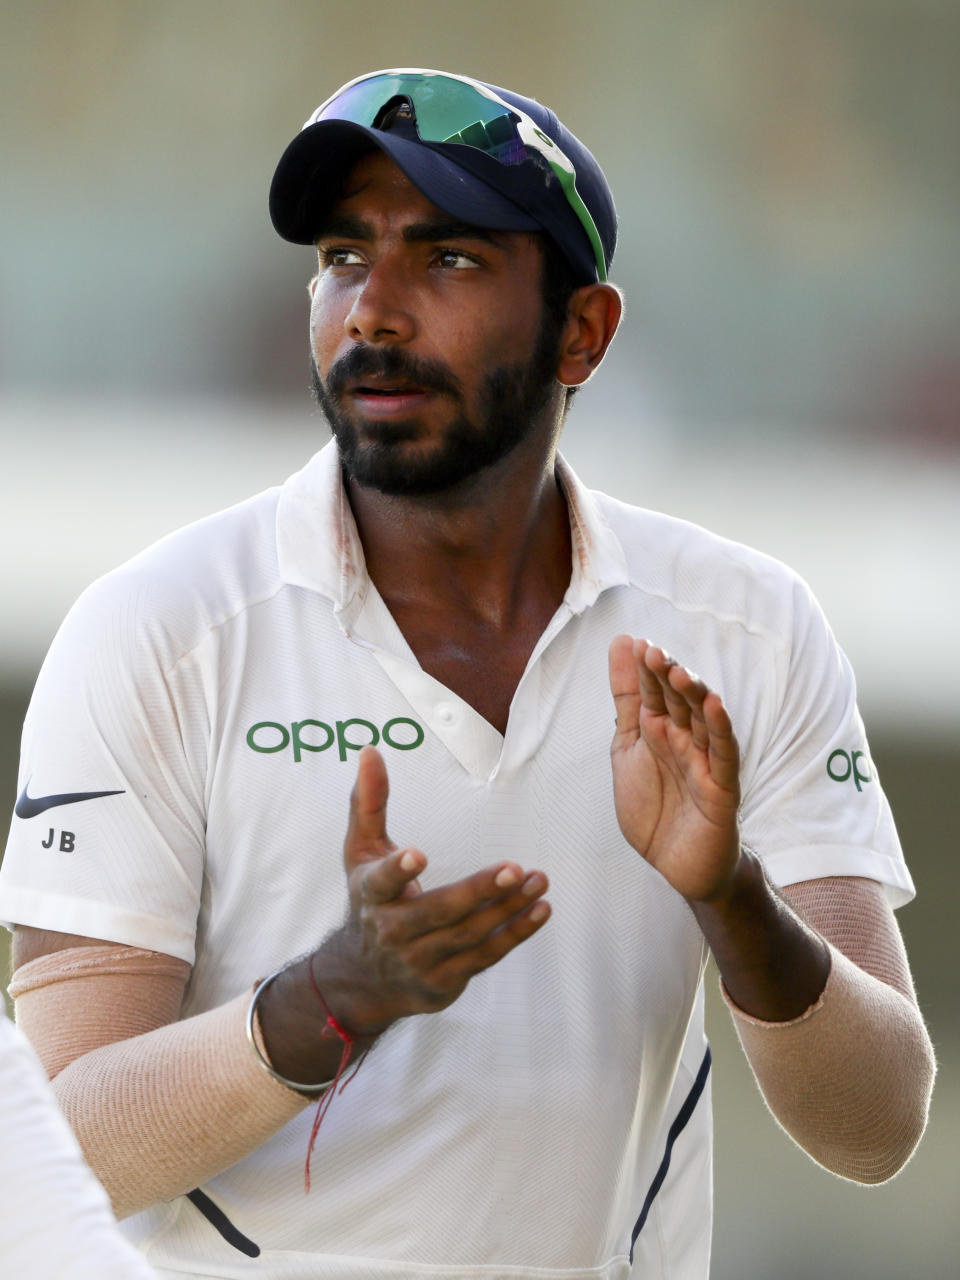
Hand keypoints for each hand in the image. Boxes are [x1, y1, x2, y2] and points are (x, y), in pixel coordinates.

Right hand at [333, 746, 550, 1033]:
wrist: (363, 978)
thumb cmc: (370, 901)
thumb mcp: (360, 852)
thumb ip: (368, 803)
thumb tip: (370, 751)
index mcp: (370, 895)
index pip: (381, 883)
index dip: (398, 870)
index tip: (418, 855)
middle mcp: (393, 931)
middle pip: (440, 911)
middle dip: (478, 890)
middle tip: (513, 867)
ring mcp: (420, 959)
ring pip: (469, 934)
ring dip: (507, 908)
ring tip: (538, 879)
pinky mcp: (446, 979)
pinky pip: (486, 956)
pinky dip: (516, 934)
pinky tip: (539, 909)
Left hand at [609, 635, 740, 901]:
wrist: (676, 865)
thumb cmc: (655, 807)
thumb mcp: (628, 748)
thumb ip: (627, 701)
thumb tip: (622, 643)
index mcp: (660, 729)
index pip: (653, 692)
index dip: (644, 671)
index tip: (635, 644)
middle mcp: (685, 739)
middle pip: (679, 701)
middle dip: (667, 676)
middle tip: (653, 652)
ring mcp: (705, 760)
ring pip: (704, 721)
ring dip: (693, 696)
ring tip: (678, 672)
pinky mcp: (722, 787)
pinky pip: (724, 755)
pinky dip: (721, 730)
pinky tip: (715, 706)